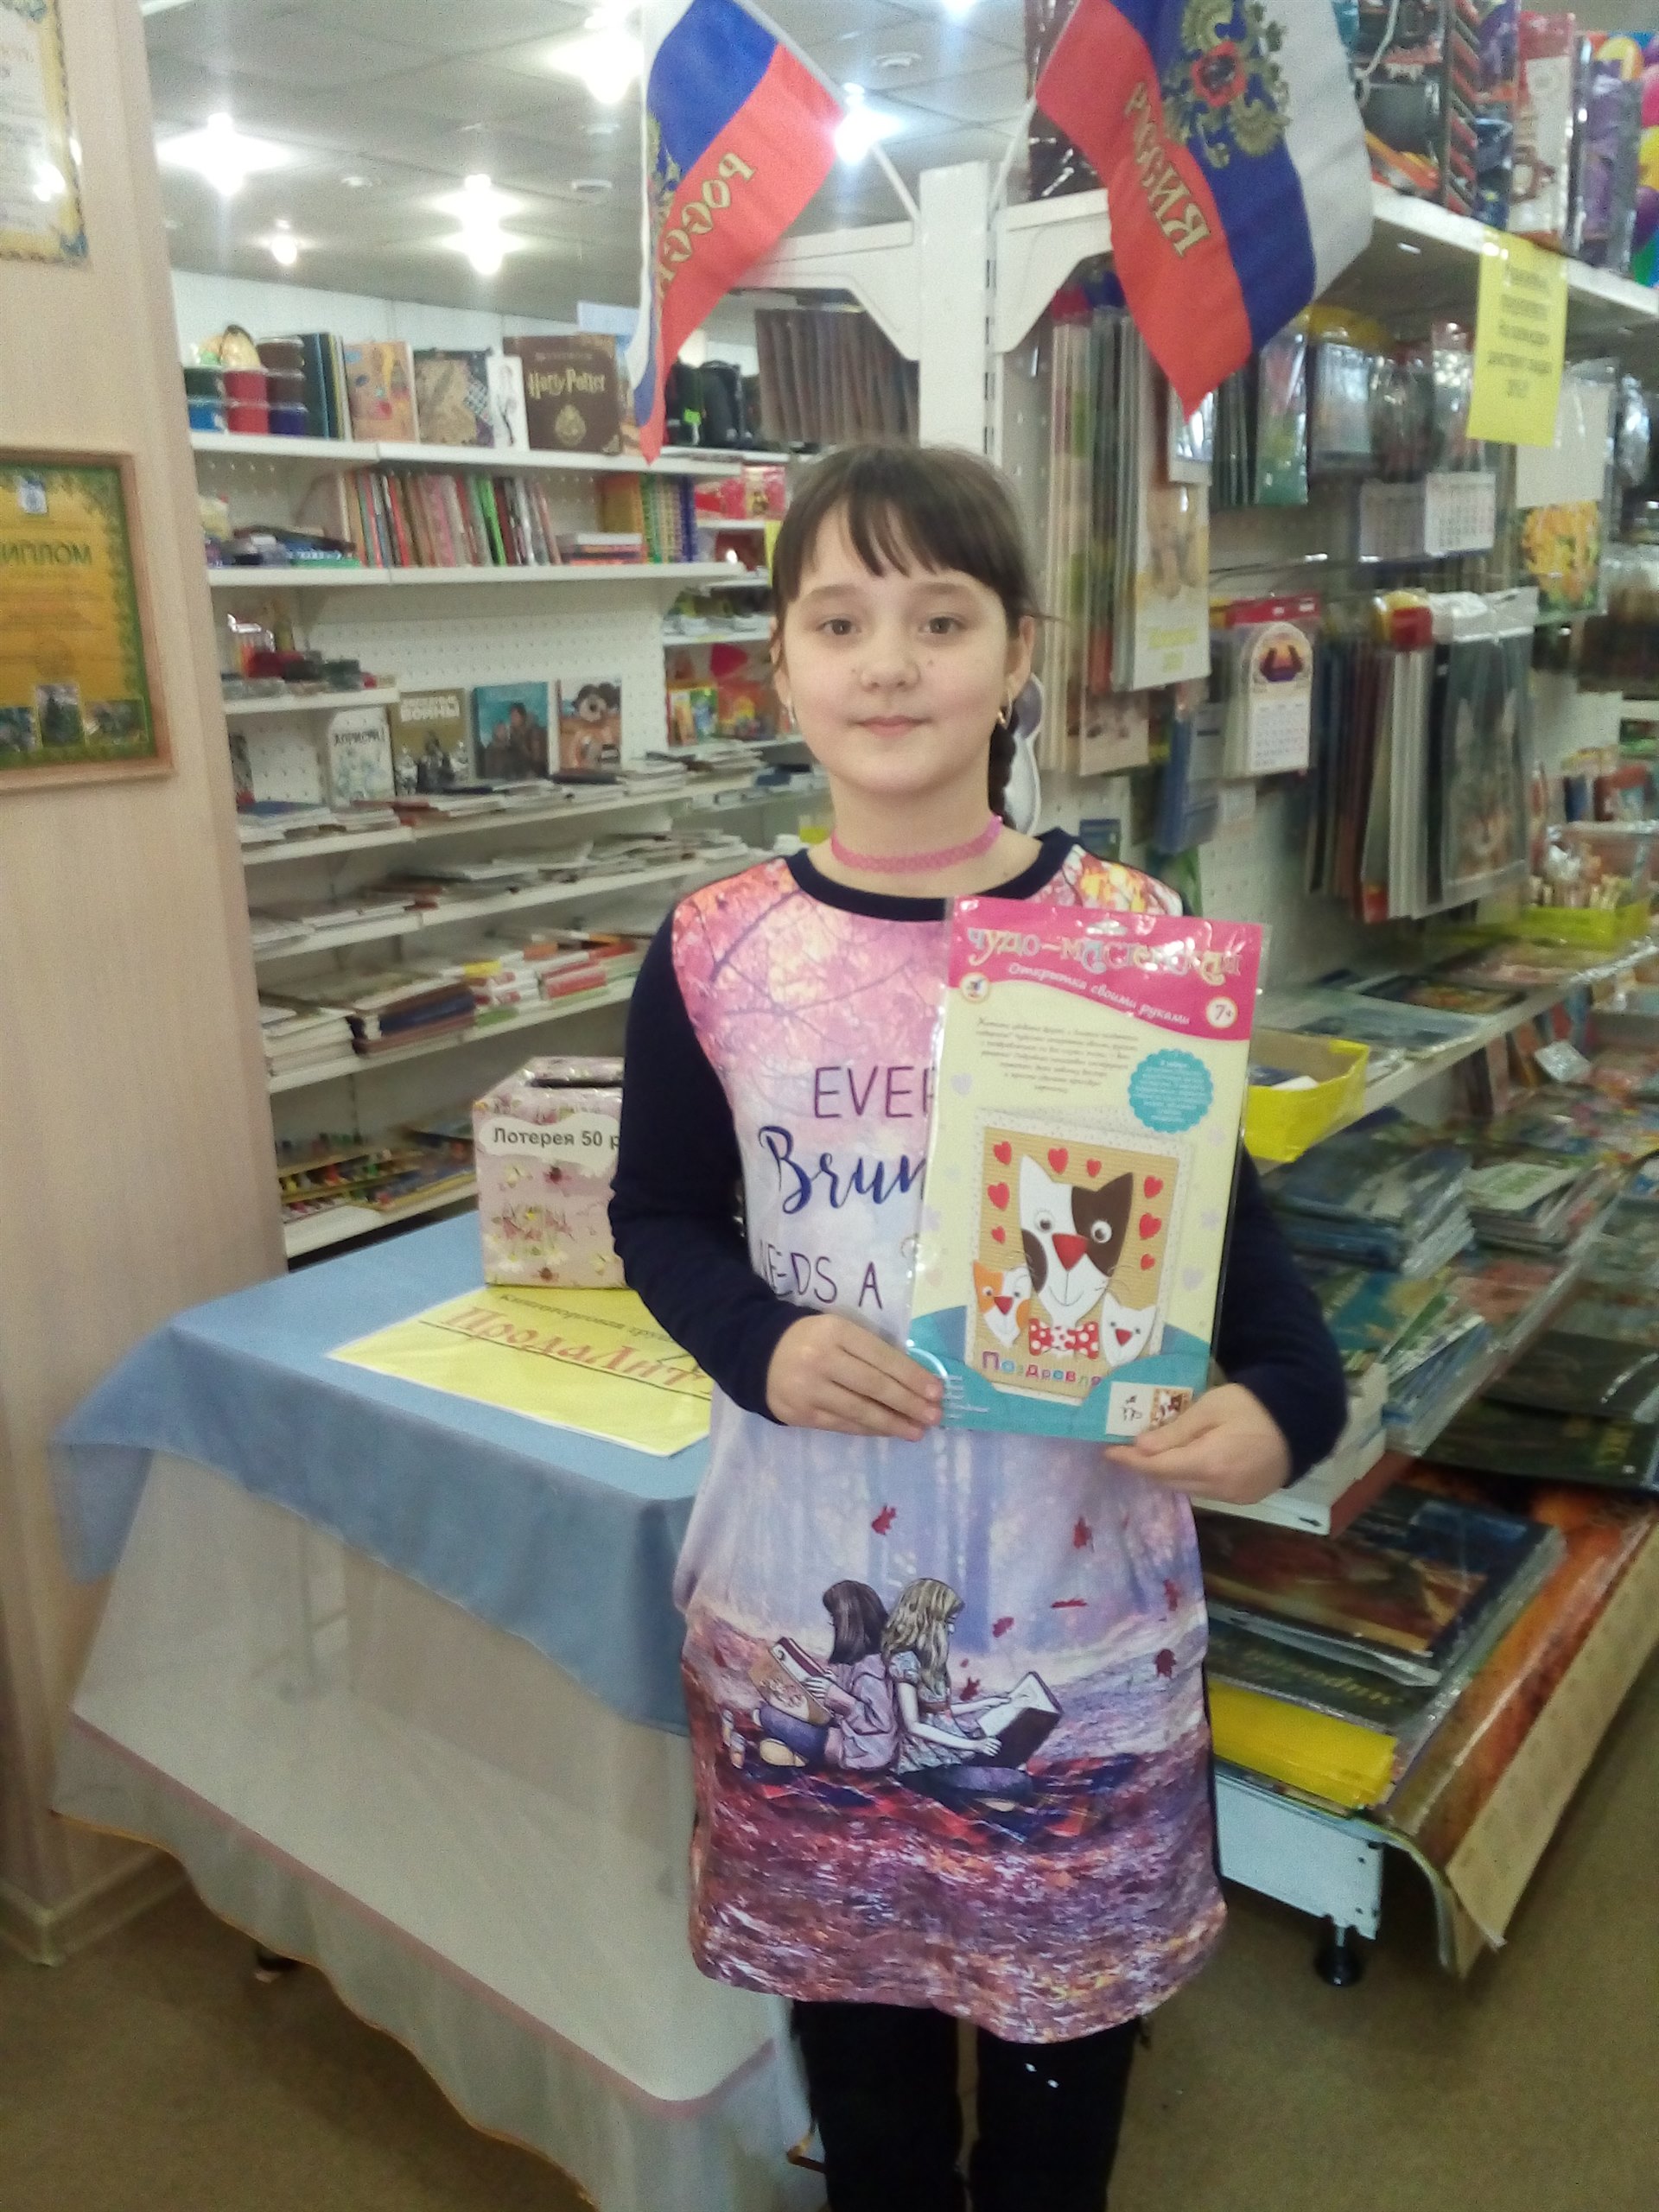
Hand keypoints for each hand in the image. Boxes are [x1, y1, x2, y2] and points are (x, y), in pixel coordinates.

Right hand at [766, 1314, 943, 1440]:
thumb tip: (914, 1380)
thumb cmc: (812, 1339)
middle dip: (908, 1403)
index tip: (936, 1391)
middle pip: (873, 1386)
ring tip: (917, 1431)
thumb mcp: (839, 1330)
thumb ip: (870, 1349)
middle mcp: (821, 1360)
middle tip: (934, 1416)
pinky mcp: (800, 1414)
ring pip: (859, 1410)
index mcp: (835, 1331)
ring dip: (892, 1423)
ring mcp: (809, 1390)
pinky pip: (842, 1424)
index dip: (911, 1376)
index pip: (881, 1356)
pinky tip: (887, 1431)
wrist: (758, 1354)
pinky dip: (868, 1429)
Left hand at [1106, 1383, 1290, 1503]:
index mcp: (1210, 1463)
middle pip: (1170, 1482)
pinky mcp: (1245, 1498)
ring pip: (1187, 1489)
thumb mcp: (1212, 1407)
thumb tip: (1141, 1447)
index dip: (1131, 1461)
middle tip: (1125, 1450)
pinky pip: (1206, 1492)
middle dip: (1145, 1467)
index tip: (1108, 1451)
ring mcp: (1234, 1497)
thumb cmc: (1254, 1405)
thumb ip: (1176, 1430)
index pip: (1158, 1467)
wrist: (1302, 1420)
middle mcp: (1220, 1488)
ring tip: (1150, 1456)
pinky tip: (1181, 1464)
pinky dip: (1189, 1479)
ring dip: (1166, 1474)